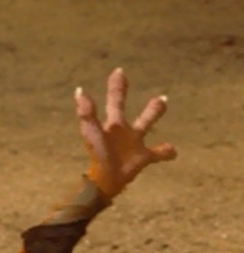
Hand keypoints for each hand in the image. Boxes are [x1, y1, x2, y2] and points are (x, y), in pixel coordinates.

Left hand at [76, 68, 176, 197]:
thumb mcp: (93, 133)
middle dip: (126, 94)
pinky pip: (158, 154)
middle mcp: (123, 131)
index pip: (115, 100)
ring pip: (147, 124)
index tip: (119, 71)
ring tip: (162, 101)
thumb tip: (80, 92)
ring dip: (154, 112)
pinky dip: (167, 152)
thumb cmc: (98, 156)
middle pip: (124, 108)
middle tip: (123, 71)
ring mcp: (134, 144)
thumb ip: (88, 114)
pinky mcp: (144, 158)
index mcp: (113, 124)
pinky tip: (173, 151)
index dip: (116, 87)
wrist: (105, 181)